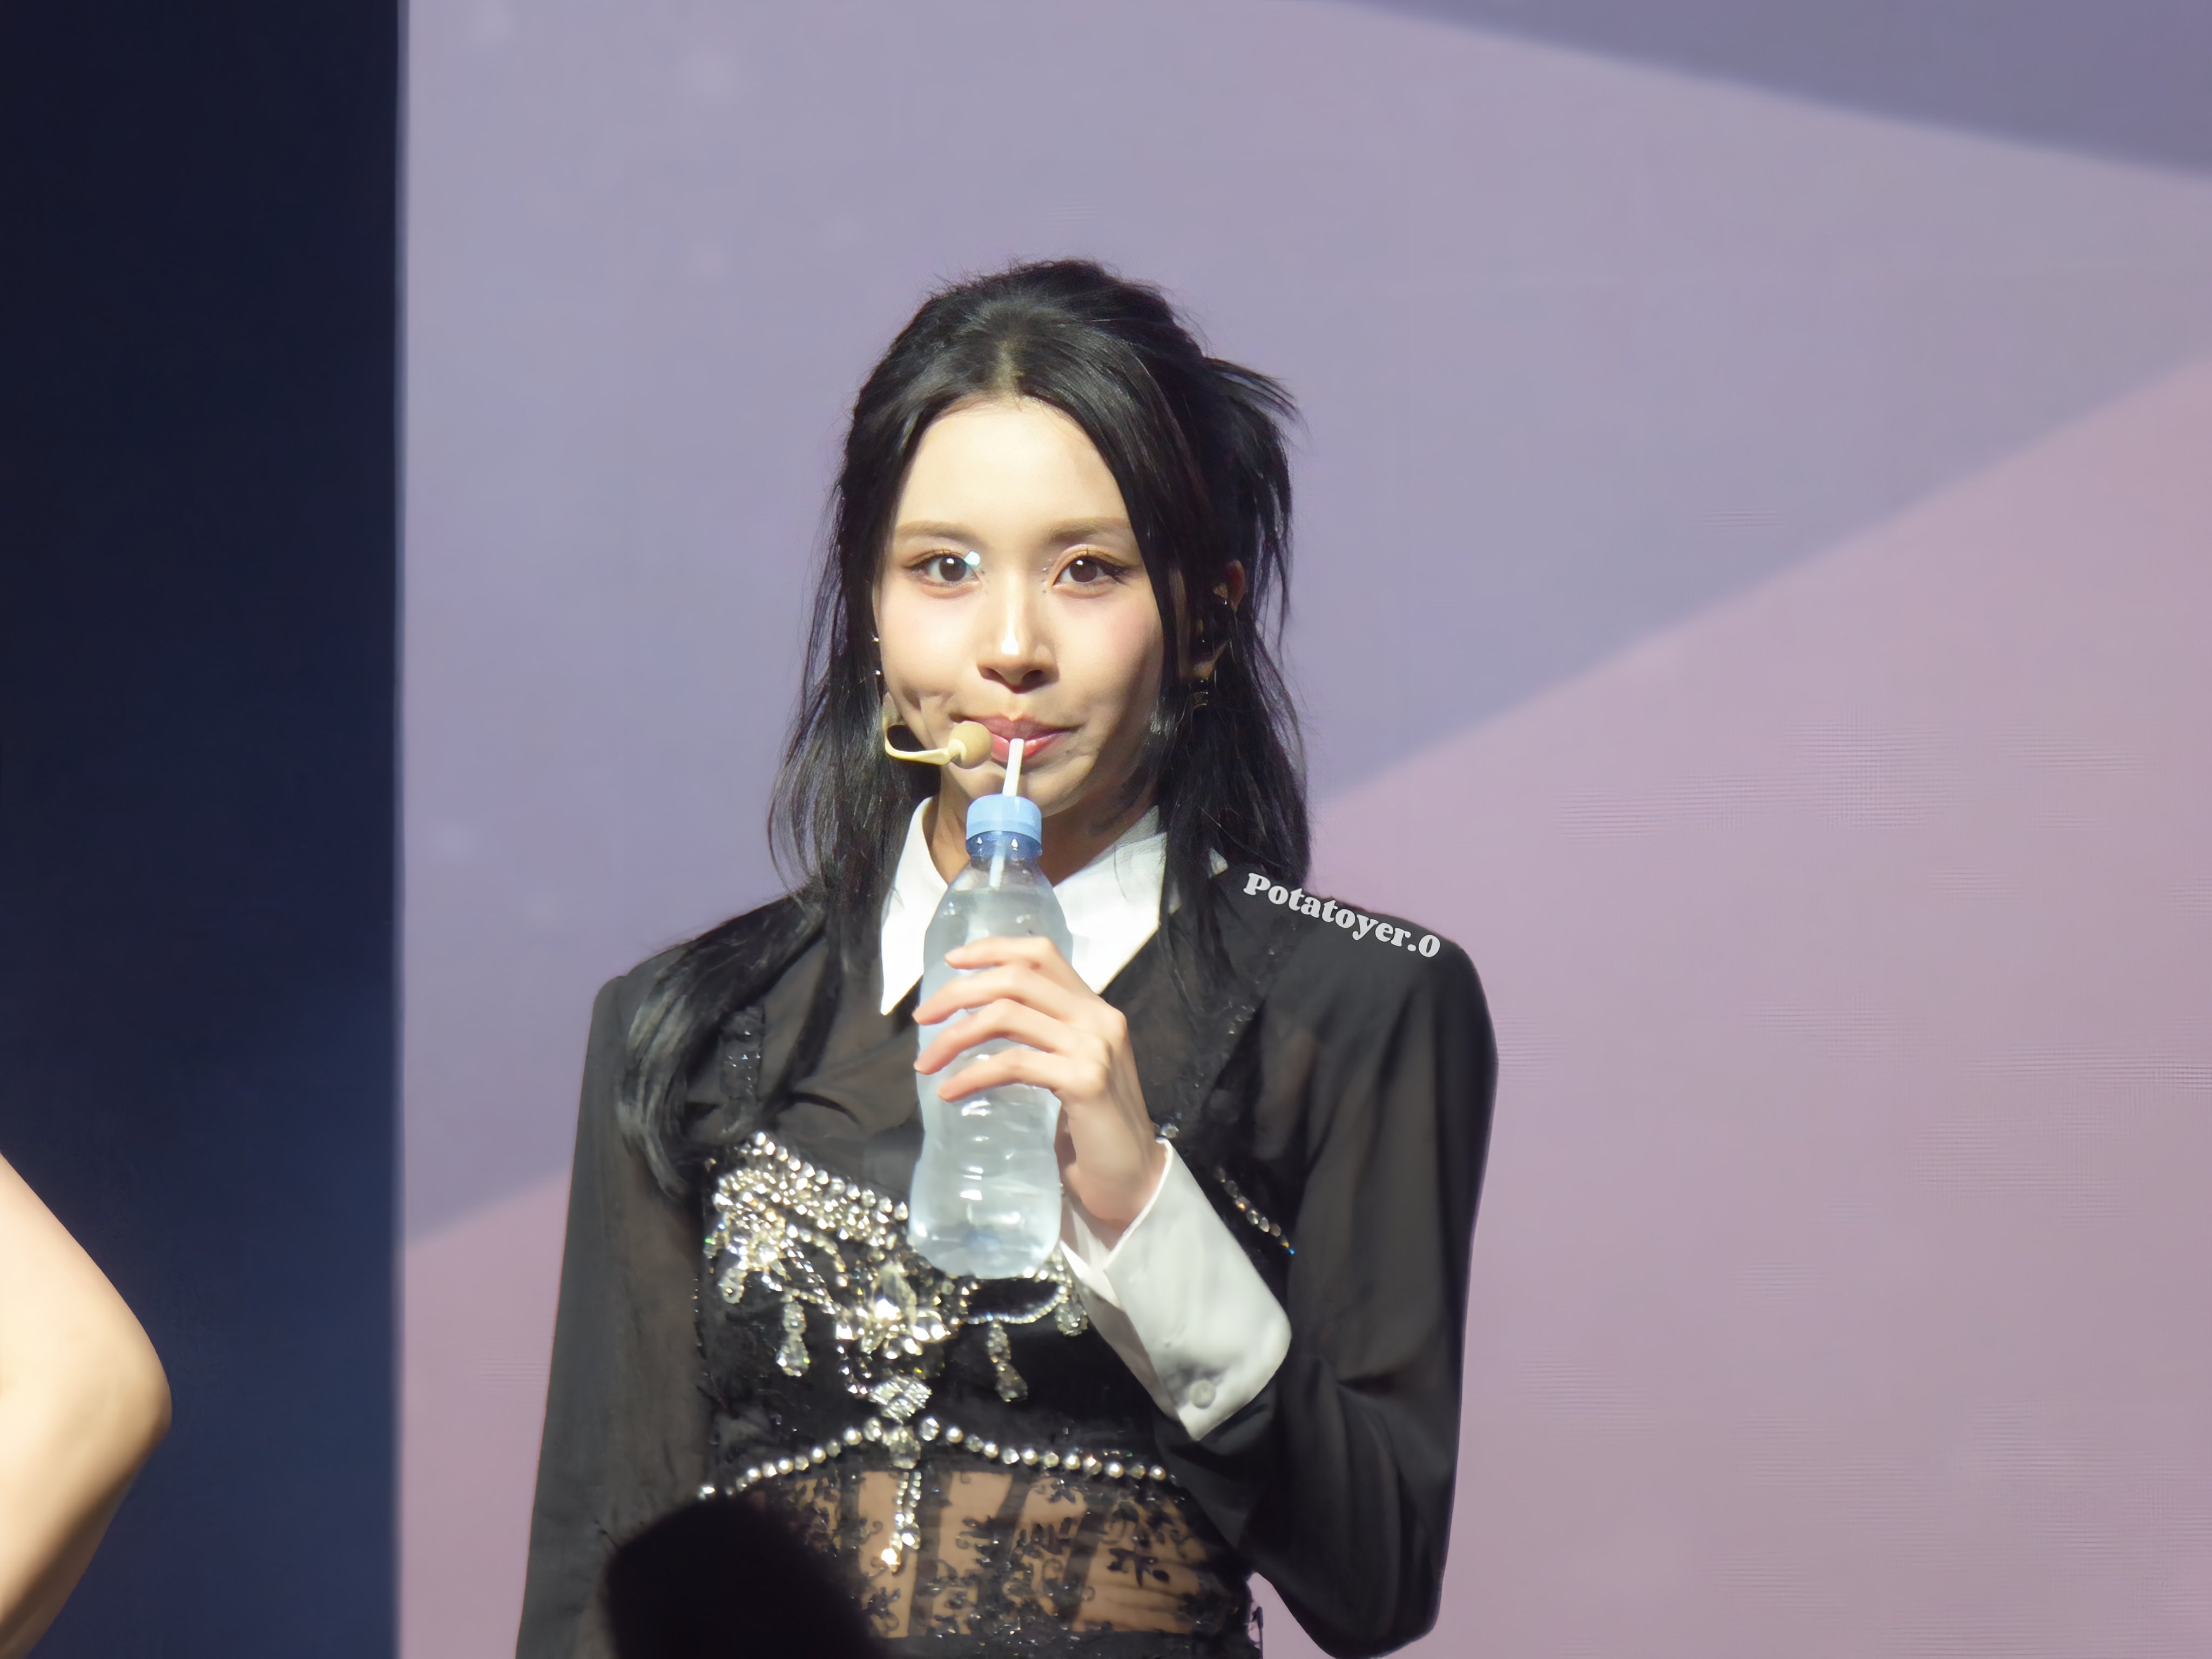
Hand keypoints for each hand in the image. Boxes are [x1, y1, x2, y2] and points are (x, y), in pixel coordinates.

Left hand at [912, 936, 1166, 1234]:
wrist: (1133, 1179)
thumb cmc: (1094, 1129)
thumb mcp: (1071, 1067)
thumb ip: (1043, 1036)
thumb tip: (979, 1018)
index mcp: (1095, 1008)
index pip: (1041, 953)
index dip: (993, 948)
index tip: (952, 961)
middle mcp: (1098, 1018)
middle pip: (1015, 978)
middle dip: (959, 992)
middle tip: (922, 1018)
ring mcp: (1094, 1047)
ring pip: (1007, 1015)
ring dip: (955, 1036)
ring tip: (926, 1063)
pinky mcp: (1085, 1081)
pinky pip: (1012, 1064)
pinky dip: (972, 1074)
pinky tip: (950, 1091)